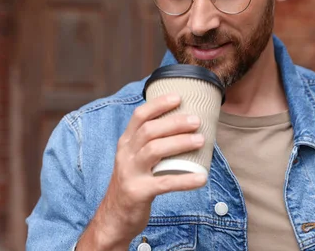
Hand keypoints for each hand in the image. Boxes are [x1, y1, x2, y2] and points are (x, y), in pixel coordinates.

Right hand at [76, 94, 206, 249]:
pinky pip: (164, 183)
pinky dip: (184, 180)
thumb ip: (150, 144)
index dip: (158, 104)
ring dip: (179, 142)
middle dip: (174, 122)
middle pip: (149, 131)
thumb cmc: (132, 184)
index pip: (139, 116)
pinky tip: (201, 178)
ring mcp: (130, 173)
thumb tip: (183, 128)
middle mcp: (126, 155)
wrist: (113, 218)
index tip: (178, 97)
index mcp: (126, 143)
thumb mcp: (134, 159)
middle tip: (196, 120)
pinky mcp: (138, 192)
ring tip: (200, 140)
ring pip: (154, 150)